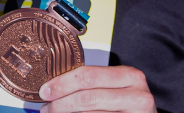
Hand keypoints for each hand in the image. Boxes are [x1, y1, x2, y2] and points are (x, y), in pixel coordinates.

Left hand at [39, 66, 155, 112]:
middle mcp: (137, 95)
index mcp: (130, 76)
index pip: (89, 76)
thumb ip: (92, 84)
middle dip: (60, 103)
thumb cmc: (128, 105)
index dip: (62, 83)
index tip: (45, 90)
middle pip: (87, 97)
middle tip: (46, 107)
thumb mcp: (116, 88)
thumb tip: (54, 87)